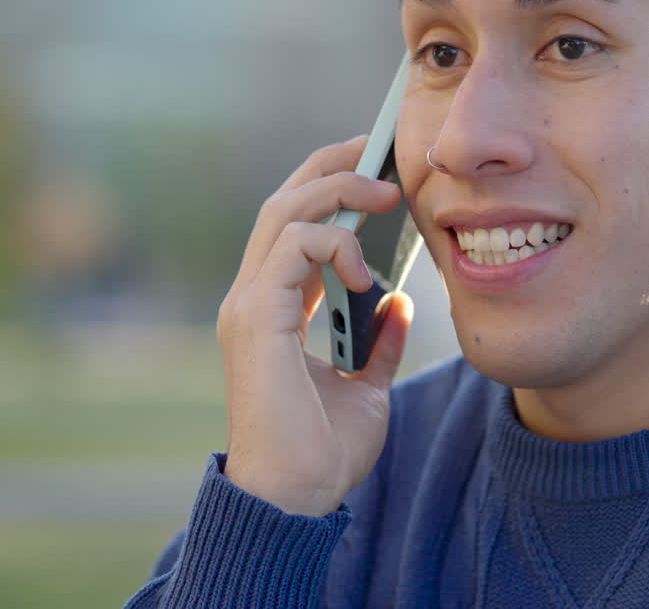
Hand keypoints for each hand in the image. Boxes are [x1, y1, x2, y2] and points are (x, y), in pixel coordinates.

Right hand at [216, 135, 412, 515]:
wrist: (295, 499)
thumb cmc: (323, 452)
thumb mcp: (367, 388)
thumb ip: (378, 345)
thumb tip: (400, 307)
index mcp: (274, 311)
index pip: (295, 229)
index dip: (329, 189)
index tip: (373, 169)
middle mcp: (253, 300)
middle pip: (285, 206)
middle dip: (331, 168)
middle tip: (376, 149)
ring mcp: (248, 307)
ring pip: (284, 215)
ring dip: (336, 191)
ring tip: (383, 191)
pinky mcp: (255, 320)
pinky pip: (290, 251)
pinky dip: (329, 243)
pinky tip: (361, 267)